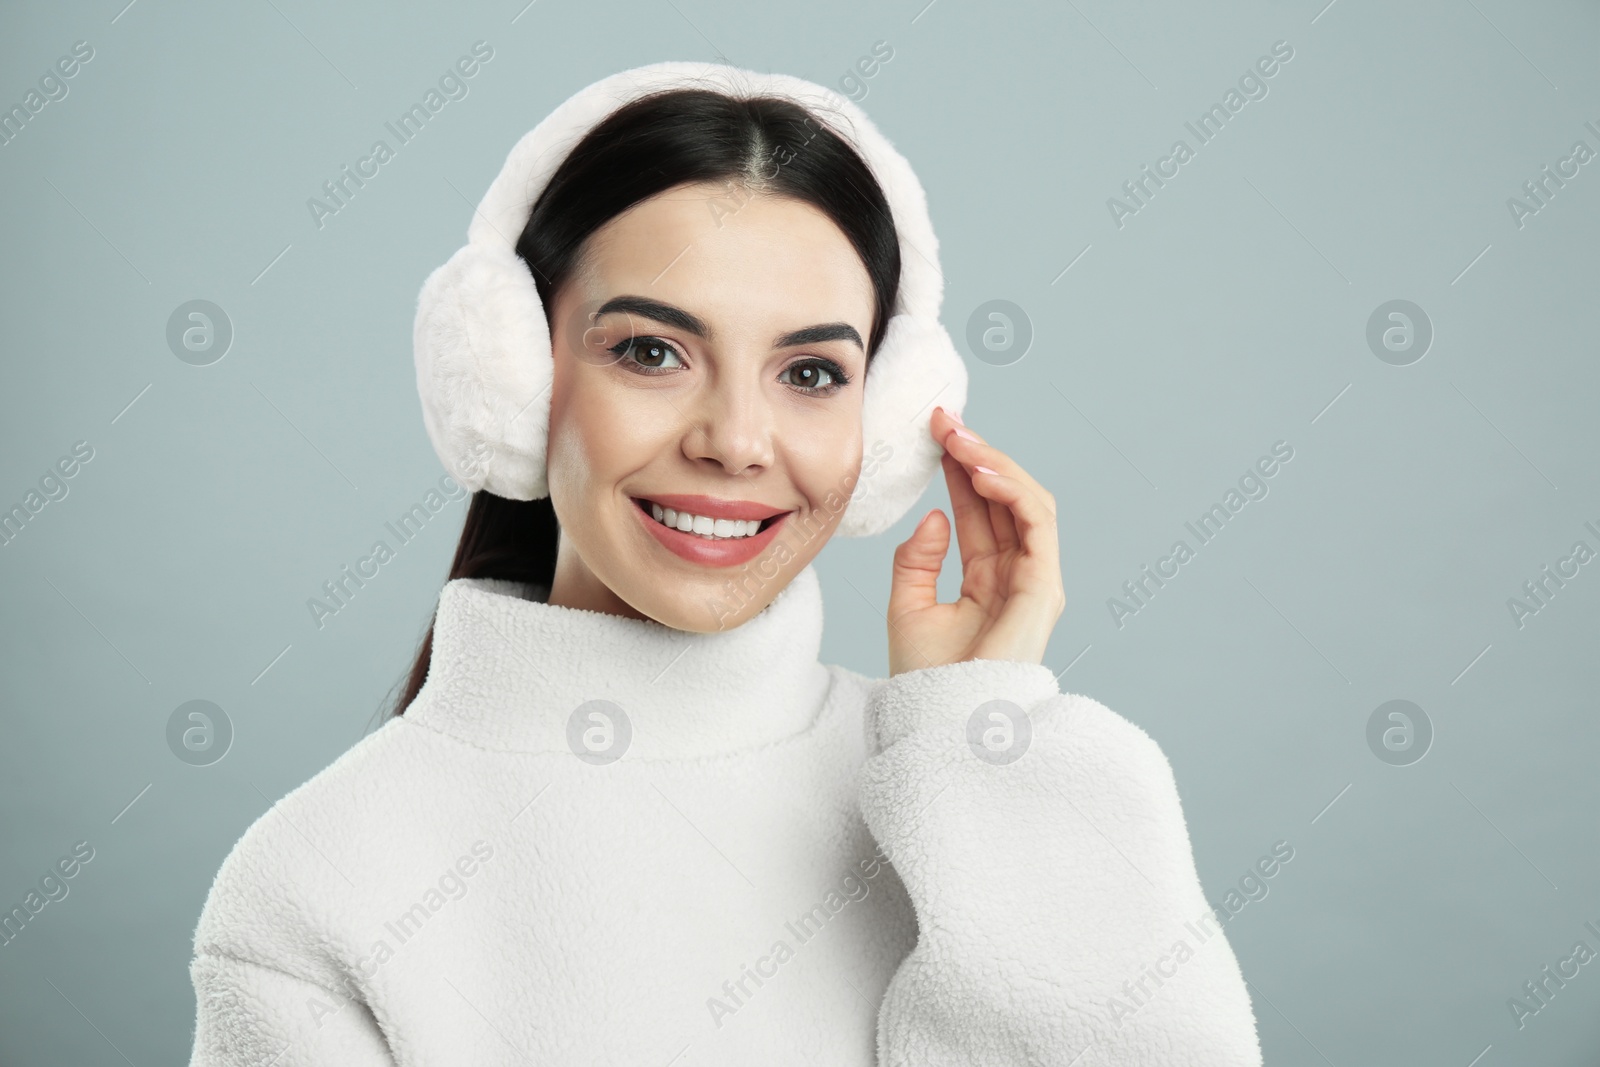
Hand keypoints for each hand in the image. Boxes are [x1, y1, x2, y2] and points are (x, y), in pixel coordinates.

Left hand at [886, 406, 1063, 676]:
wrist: (937, 722)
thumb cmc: (925, 679)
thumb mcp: (907, 606)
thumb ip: (917, 560)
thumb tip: (936, 515)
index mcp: (988, 579)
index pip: (979, 509)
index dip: (961, 469)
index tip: (934, 432)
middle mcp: (1017, 575)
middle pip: (1005, 498)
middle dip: (978, 454)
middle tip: (945, 421)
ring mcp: (1034, 581)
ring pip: (1028, 502)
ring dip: (996, 464)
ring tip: (961, 440)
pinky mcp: (1043, 589)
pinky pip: (1038, 525)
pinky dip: (1013, 491)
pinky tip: (981, 471)